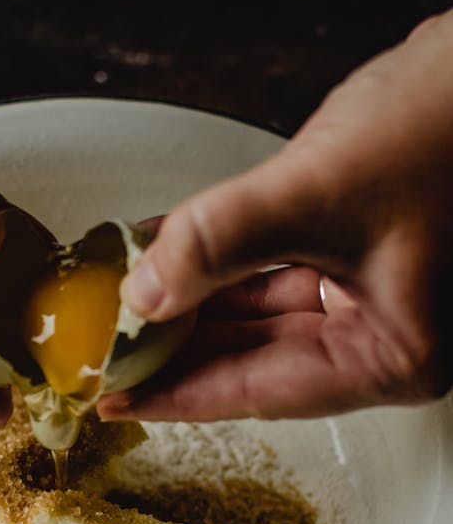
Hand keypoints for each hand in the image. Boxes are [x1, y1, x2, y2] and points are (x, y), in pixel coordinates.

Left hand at [101, 12, 452, 421]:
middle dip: (177, 350)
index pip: (259, 391)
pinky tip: (166, 256)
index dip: (178, 396)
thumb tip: (143, 295)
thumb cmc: (448, 124)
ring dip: (190, 305)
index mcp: (393, 356)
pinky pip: (271, 272)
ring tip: (120, 307)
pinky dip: (218, 264)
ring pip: (258, 316)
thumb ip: (220, 242)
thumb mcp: (318, 191)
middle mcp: (384, 338)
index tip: (115, 400)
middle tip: (104, 353)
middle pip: (254, 360)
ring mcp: (373, 297)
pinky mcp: (359, 255)